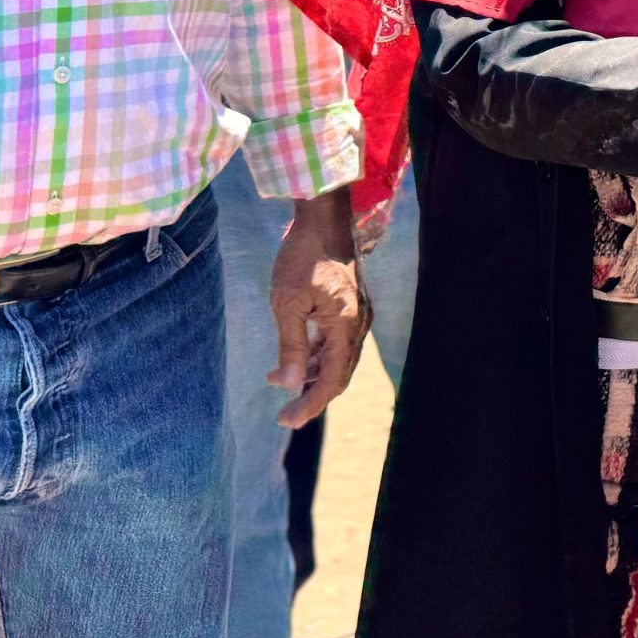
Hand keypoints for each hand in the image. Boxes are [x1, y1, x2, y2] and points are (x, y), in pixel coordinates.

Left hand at [269, 185, 369, 427]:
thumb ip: (290, 345)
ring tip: (279, 380)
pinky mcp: (351, 305)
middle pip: (339, 375)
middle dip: (311, 396)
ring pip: (338, 359)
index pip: (330, 381)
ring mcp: (358, 314)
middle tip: (284, 414)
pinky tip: (294, 355)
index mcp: (346, 326)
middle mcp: (359, 324)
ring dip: (311, 374)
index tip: (285, 420)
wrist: (323, 217)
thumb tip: (287, 385)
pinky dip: (317, 355)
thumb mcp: (287, 302)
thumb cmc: (302, 257)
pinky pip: (337, 342)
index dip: (309, 405)